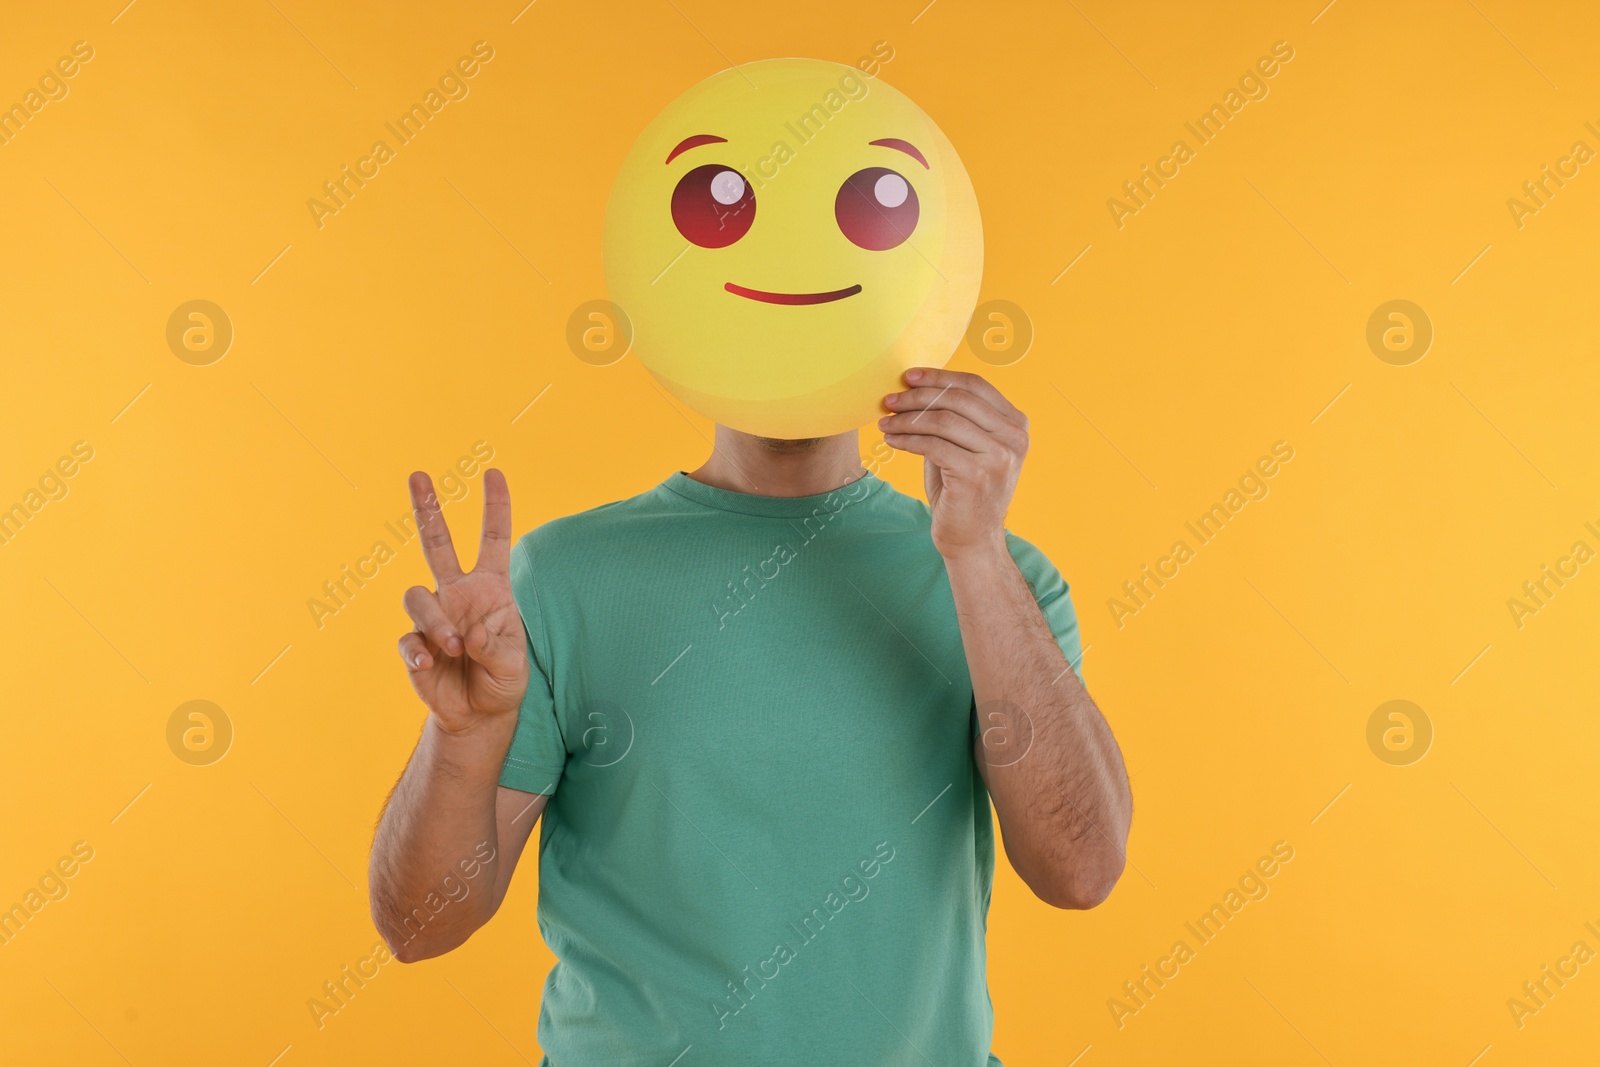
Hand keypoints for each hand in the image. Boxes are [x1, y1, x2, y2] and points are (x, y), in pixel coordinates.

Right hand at [397, 469, 529, 734]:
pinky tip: (429, 663)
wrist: (478, 715)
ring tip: (453, 648)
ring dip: (435, 620)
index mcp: (490, 588)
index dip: (495, 507)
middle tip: (418, 475)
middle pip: (436, 542)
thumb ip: (495, 647)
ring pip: (418, 595)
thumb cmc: (502, 680)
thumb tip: (467, 634)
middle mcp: (458, 593)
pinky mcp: (415, 644)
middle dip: (427, 508)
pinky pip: (409, 638)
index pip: (493, 539)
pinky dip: (418, 650)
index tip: (493, 473)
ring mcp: (434, 616)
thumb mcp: (513, 664)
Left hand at [879, 368, 1028, 559]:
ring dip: (907, 419)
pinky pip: (932, 445)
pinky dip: (907, 439)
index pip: (975, 384)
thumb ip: (955, 417)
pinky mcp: (976, 474)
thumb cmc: (964, 491)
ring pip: (943, 420)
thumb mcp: (967, 447)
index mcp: (1016, 424)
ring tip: (886, 422)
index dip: (939, 376)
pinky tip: (892, 441)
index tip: (908, 377)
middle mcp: (1014, 437)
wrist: (972, 540)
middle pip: (957, 398)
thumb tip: (916, 385)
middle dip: (917, 396)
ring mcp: (998, 456)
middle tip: (889, 400)